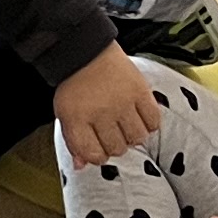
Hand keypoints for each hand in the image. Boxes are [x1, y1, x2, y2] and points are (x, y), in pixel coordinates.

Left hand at [51, 46, 161, 168]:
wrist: (86, 51)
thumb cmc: (74, 85)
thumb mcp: (64, 113)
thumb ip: (73, 141)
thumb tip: (81, 166)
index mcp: (76, 119)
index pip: (93, 155)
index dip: (97, 157)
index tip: (99, 150)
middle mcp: (100, 113)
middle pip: (116, 149)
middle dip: (115, 146)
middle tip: (113, 134)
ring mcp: (122, 103)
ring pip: (137, 138)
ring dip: (133, 137)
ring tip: (126, 126)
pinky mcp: (140, 92)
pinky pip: (153, 121)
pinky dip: (149, 125)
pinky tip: (140, 118)